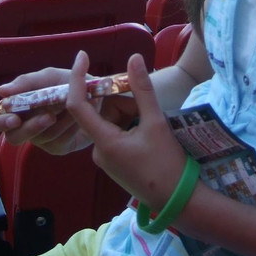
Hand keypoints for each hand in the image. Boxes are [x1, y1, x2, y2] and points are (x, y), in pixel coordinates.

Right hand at [0, 66, 138, 154]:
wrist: (99, 93)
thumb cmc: (68, 82)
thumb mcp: (49, 77)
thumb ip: (27, 82)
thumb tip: (0, 91)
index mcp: (17, 106)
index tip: (14, 118)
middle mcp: (25, 125)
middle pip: (13, 138)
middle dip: (30, 128)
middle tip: (48, 117)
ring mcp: (41, 139)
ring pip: (40, 137)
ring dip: (60, 119)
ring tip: (74, 104)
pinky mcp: (58, 147)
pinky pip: (58, 141)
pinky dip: (69, 126)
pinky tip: (78, 117)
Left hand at [66, 52, 185, 207]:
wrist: (177, 200)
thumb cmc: (167, 163)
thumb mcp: (156, 122)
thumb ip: (143, 89)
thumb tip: (133, 58)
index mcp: (103, 142)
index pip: (77, 105)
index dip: (77, 78)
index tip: (83, 56)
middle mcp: (97, 151)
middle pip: (102, 113)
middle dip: (123, 103)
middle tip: (148, 109)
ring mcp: (105, 159)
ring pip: (111, 123)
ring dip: (129, 116)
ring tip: (152, 125)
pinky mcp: (114, 163)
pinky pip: (116, 135)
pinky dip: (130, 127)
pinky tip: (148, 134)